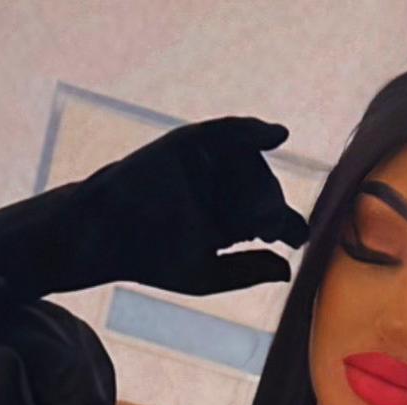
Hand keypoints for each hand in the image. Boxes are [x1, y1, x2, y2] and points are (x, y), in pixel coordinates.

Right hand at [73, 116, 309, 296]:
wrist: (109, 233)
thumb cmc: (151, 259)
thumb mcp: (207, 274)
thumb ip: (247, 271)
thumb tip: (288, 271)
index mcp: (222, 224)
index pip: (265, 221)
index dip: (285, 226)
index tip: (297, 237)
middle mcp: (217, 192)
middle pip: (262, 191)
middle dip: (268, 206)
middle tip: (262, 227)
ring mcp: (204, 166)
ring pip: (250, 165)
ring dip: (258, 183)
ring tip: (249, 209)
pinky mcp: (189, 143)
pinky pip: (229, 131)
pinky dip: (254, 129)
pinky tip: (276, 135)